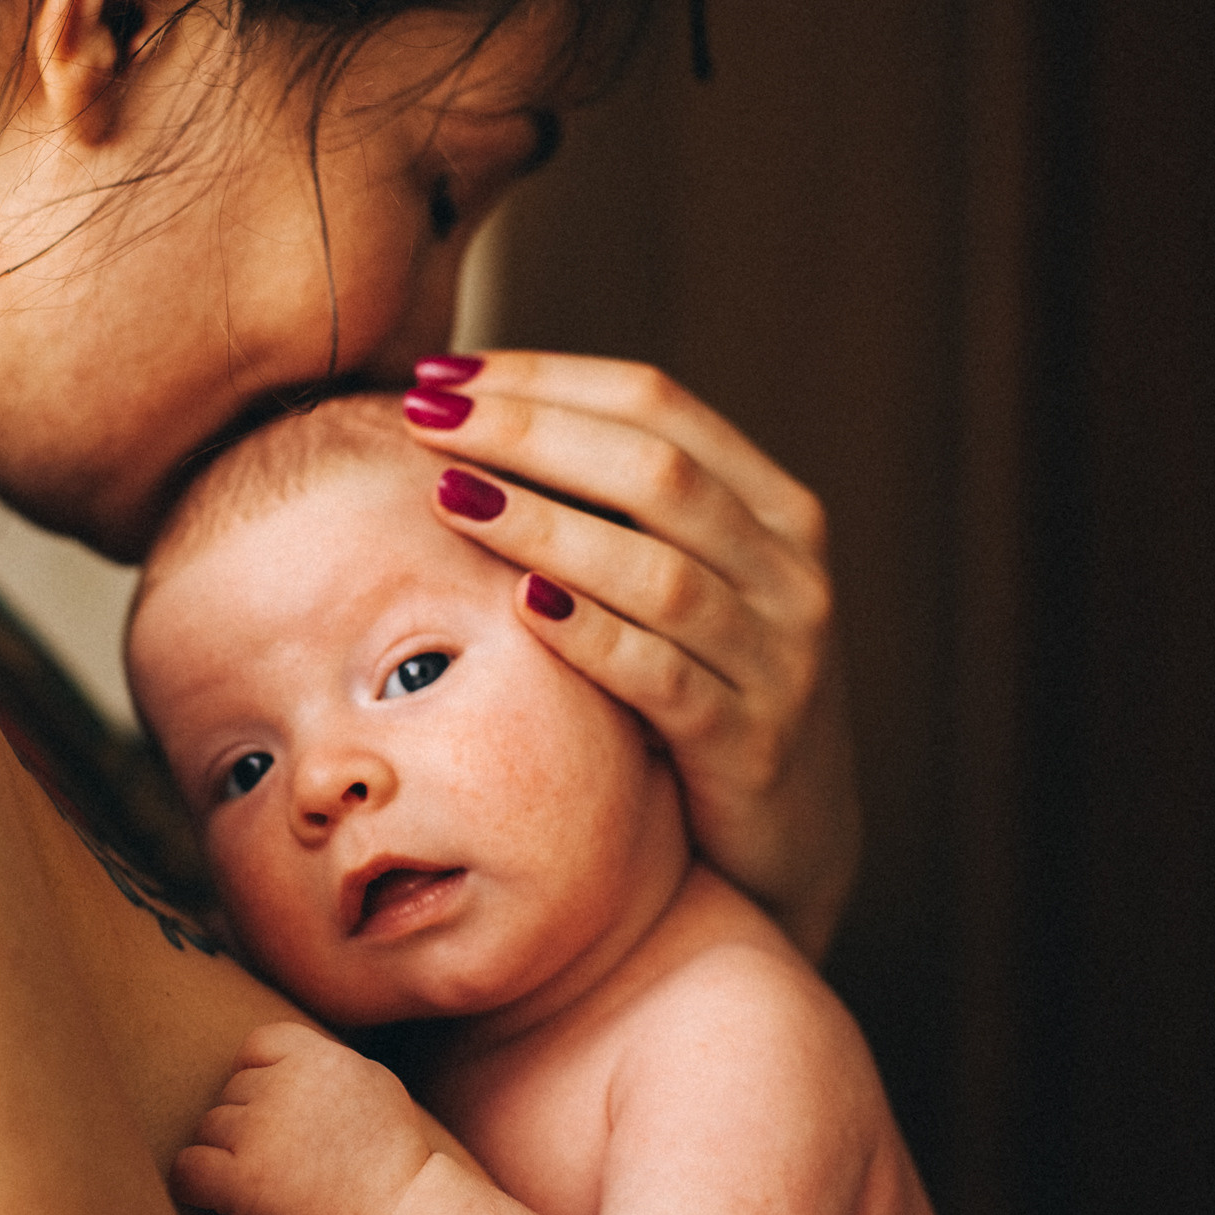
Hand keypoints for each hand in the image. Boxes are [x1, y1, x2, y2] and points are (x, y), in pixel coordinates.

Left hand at [170, 1022, 433, 1214]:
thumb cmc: (389, 1165)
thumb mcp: (373, 1087)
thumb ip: (324, 1062)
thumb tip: (276, 1055)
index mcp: (322, 1059)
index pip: (258, 1045)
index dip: (258, 1077)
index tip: (277, 1113)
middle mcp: (289, 1087)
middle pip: (233, 1091)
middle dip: (248, 1124)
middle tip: (284, 1163)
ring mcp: (263, 1131)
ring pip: (209, 1128)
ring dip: (225, 1156)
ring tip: (269, 1185)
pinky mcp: (242, 1180)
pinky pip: (187, 1168)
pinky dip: (194, 1184)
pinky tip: (218, 1199)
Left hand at [404, 352, 861, 956]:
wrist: (788, 843)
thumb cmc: (704, 693)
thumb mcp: (686, 590)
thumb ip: (622, 514)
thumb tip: (482, 415)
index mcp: (773, 509)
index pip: (658, 405)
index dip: (545, 379)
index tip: (441, 372)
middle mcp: (790, 572)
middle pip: (655, 470)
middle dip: (528, 432)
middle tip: (423, 415)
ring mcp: (780, 660)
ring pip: (657, 569)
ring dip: (544, 524)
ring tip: (448, 493)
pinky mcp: (751, 745)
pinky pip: (663, 676)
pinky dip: (591, 634)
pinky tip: (519, 603)